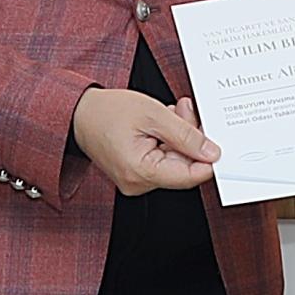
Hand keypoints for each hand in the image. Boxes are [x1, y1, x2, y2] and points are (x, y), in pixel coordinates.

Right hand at [71, 88, 220, 195]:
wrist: (77, 113)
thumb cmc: (106, 112)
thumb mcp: (153, 114)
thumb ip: (185, 135)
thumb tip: (211, 152)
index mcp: (141, 172)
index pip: (189, 176)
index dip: (208, 158)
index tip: (217, 140)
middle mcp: (138, 183)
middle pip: (184, 167)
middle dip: (191, 138)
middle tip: (186, 111)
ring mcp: (137, 180)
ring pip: (175, 161)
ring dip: (179, 136)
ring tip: (171, 112)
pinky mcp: (137, 173)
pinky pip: (164, 159)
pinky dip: (168, 139)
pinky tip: (163, 122)